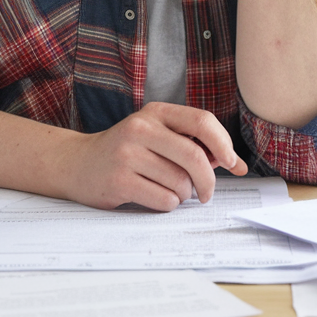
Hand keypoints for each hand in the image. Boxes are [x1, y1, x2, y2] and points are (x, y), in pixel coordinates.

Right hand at [58, 102, 247, 210]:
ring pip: (181, 183)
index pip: (202, 120)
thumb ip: (195, 144)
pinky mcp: (119, 180)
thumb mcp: (158, 136)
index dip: (224, 143)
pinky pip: (164, 200)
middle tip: (207, 193)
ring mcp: (128, 154)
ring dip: (183, 195)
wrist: (78, 163)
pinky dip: (167, 204)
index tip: (231, 163)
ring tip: (167, 190)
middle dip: (209, 180)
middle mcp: (141, 128)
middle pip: (195, 155)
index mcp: (155, 112)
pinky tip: (152, 196)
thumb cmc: (128, 151)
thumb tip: (238, 164)